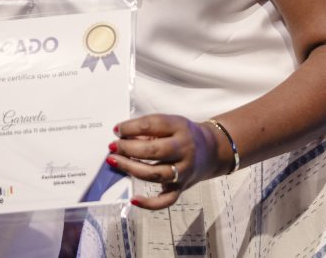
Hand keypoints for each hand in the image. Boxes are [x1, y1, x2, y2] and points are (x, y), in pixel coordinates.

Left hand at [106, 114, 222, 210]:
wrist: (212, 150)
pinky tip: (133, 199)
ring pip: (155, 174)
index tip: (117, 129)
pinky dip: (149, 203)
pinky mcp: (182, 188)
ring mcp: (184, 171)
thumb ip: (148, 128)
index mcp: (180, 128)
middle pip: (153, 151)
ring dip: (131, 168)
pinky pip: (166, 200)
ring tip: (114, 161)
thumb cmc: (184, 134)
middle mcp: (184, 150)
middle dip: (128, 149)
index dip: (131, 127)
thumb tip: (121, 136)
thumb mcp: (171, 123)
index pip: (153, 125)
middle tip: (113, 146)